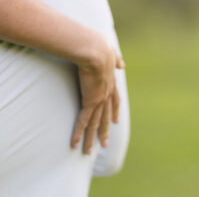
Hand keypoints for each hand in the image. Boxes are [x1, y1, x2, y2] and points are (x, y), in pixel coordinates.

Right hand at [71, 38, 123, 153]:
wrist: (95, 50)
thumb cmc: (99, 46)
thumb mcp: (111, 52)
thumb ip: (116, 59)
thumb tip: (122, 64)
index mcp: (111, 82)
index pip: (115, 100)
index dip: (115, 111)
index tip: (115, 120)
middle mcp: (107, 93)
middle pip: (106, 117)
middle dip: (105, 130)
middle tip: (105, 144)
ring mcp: (99, 99)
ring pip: (95, 124)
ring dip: (91, 139)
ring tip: (88, 152)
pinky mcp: (90, 102)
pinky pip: (83, 122)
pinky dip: (79, 133)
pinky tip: (75, 144)